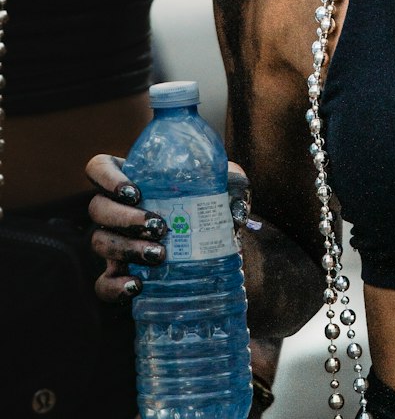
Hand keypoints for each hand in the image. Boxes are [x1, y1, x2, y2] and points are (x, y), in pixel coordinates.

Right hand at [87, 152, 251, 303]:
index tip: (135, 192)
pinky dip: (115, 286)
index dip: (108, 178)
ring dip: (126, 249)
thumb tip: (237, 196)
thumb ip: (230, 180)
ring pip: (99, 242)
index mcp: (130, 178)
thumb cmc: (206, 202)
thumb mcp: (218, 184)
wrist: (206, 245)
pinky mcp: (116, 273)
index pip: (99, 168)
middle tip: (159, 226)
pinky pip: (102, 283)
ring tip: (159, 255)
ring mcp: (111, 242)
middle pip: (98, 208)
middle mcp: (114, 209)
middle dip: (126, 219)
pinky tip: (137, 285)